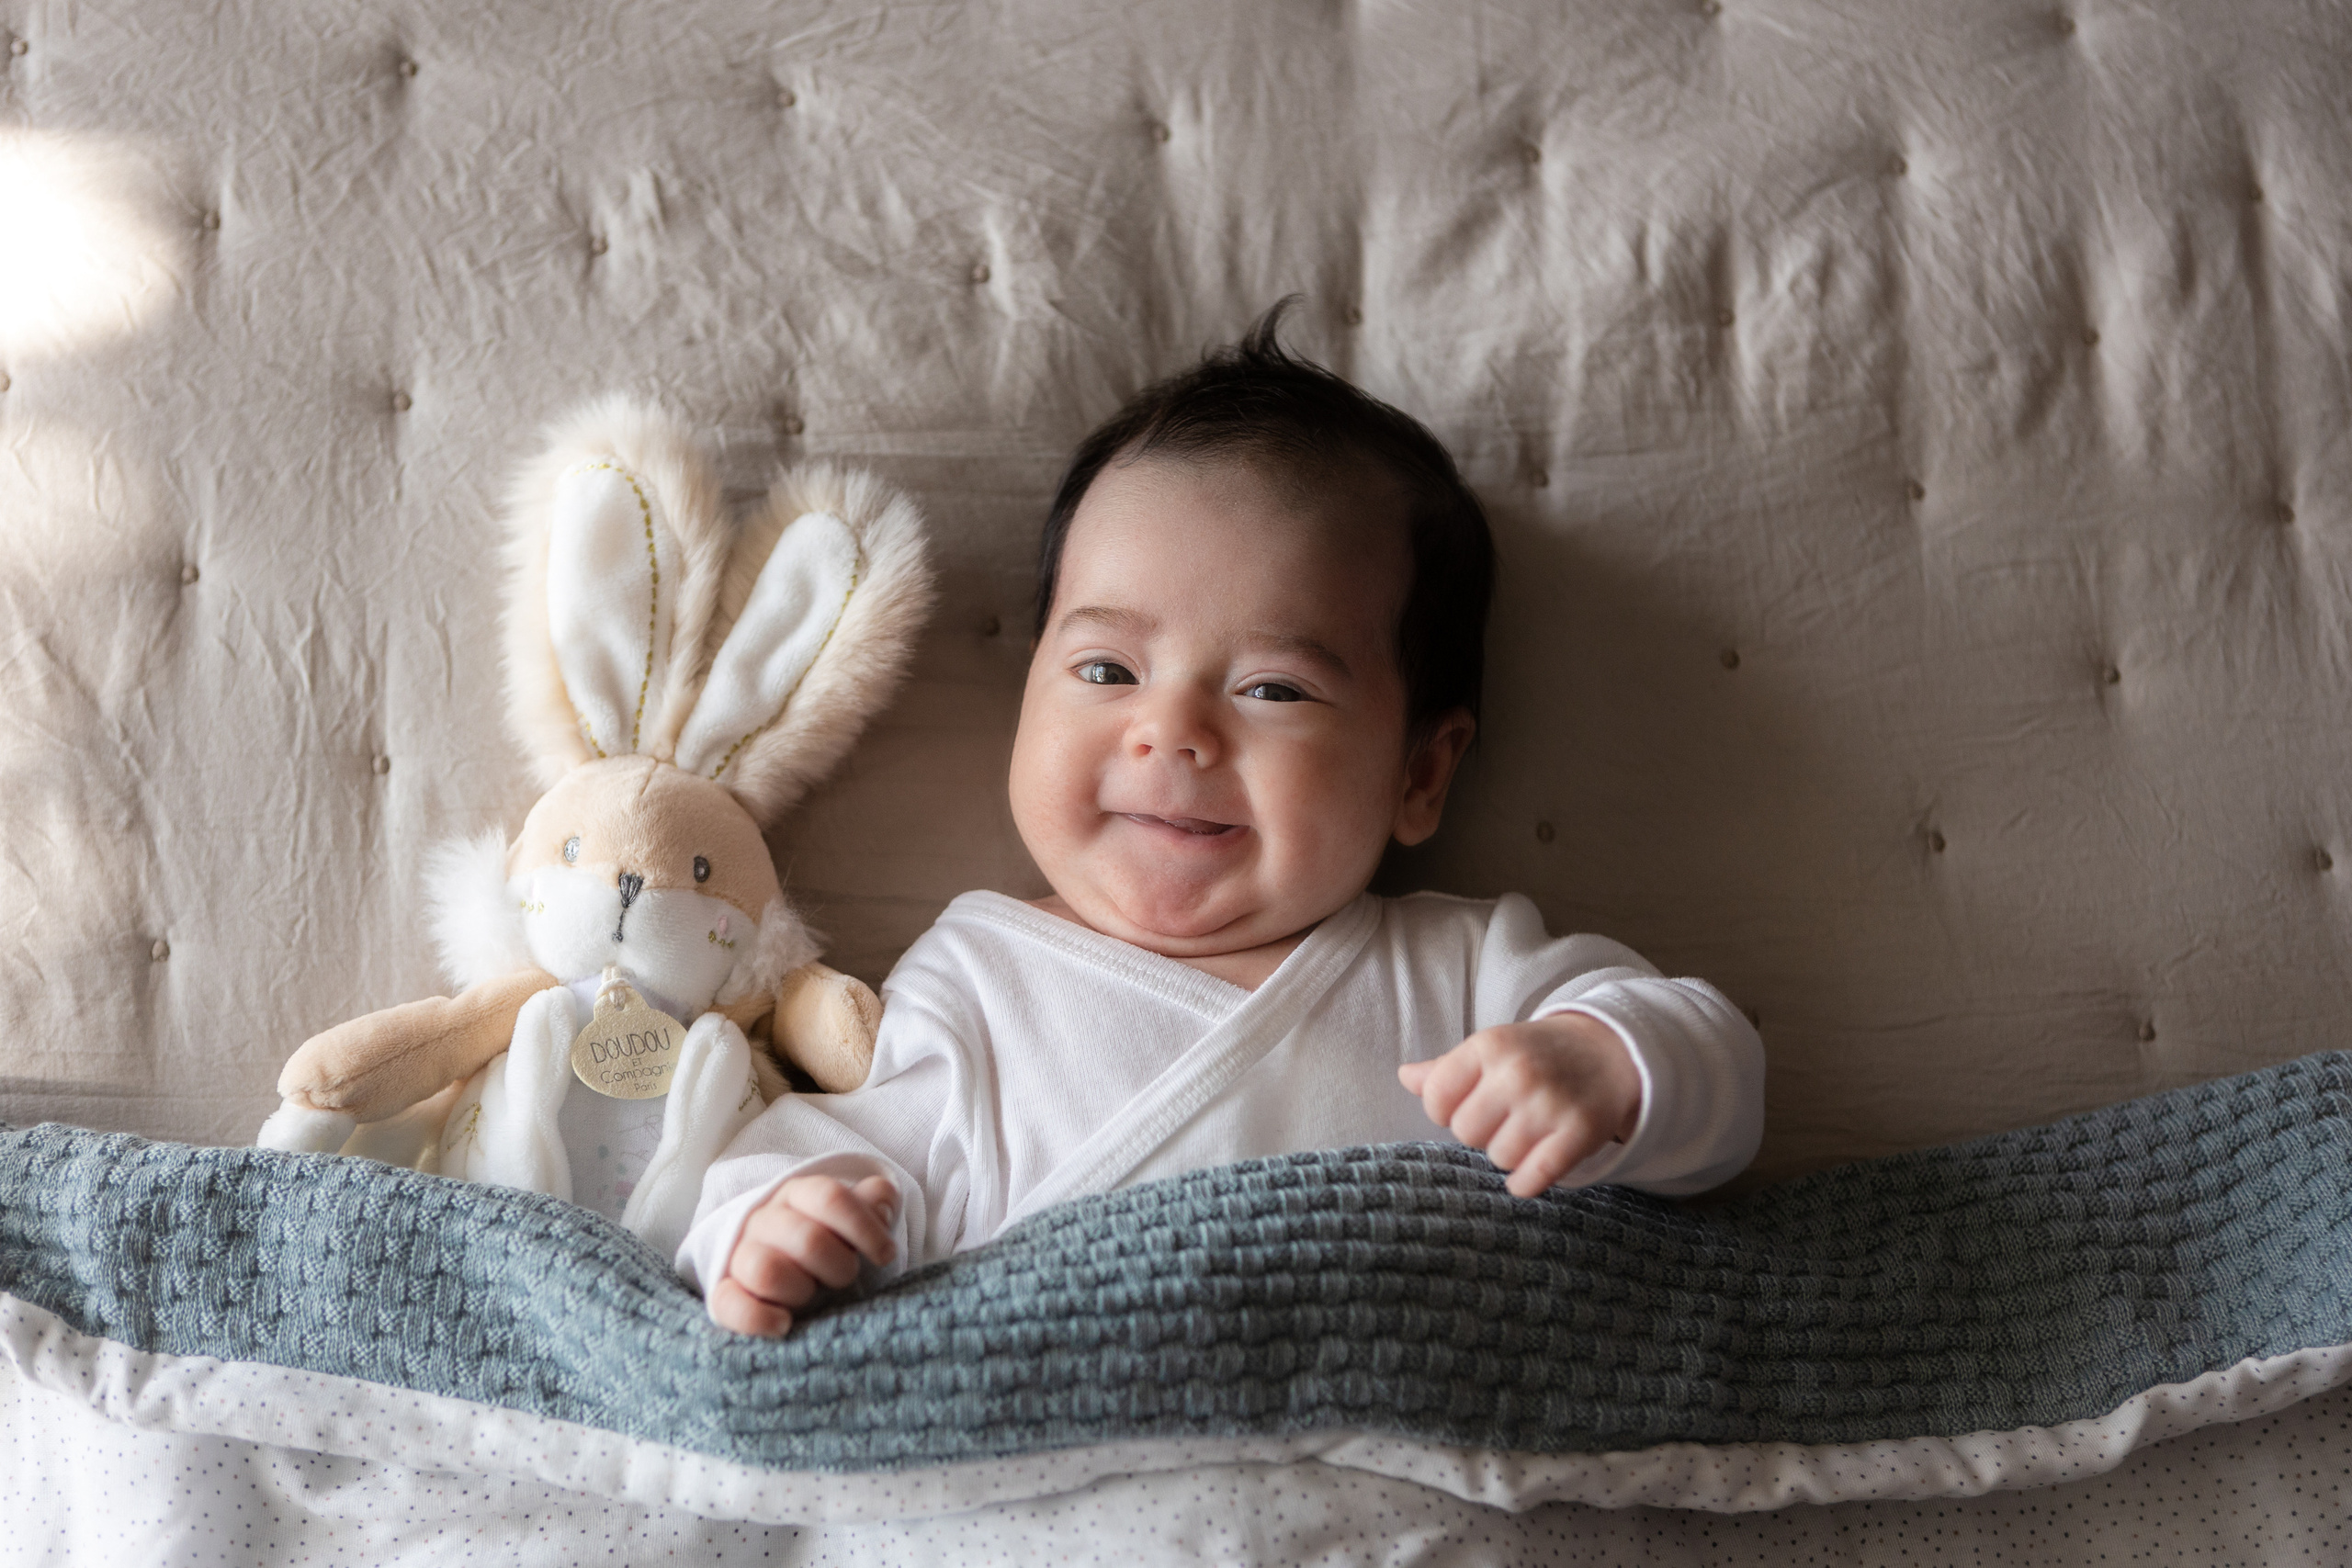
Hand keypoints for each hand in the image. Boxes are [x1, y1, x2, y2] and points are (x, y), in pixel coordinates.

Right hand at [708, 1174, 899, 1335]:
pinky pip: (728, 1303)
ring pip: (766, 1270)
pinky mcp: (723, 1295)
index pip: (830, 1197)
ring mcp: (740, 1257)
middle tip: (845, 1279)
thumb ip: (872, 1202)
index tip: (886, 1255)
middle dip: (839, 1266)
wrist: (779, 1267)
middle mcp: (764, 1220)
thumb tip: (882, 1197)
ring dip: (801, 1290)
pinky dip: (759, 1318)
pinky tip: (785, 1324)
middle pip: (808, 1239)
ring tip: (812, 1297)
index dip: (864, 1228)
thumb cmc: (825, 1243)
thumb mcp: (850, 1219)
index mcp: (797, 1195)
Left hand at [1398, 1013, 1641, 1197]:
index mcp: (1489, 1046)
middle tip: (1502, 1121)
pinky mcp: (1580, 1132)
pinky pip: (1535, 1177)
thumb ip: (1445, 1069)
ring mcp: (1550, 1103)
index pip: (1436, 1099)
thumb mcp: (1491, 1049)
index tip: (1468, 1106)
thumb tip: (1404, 1077)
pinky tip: (1528, 1173)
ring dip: (1507, 1154)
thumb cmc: (1536, 1055)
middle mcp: (1518, 1072)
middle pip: (1466, 1132)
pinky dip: (1526, 1183)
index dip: (1446, 1111)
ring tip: (1524, 1135)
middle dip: (1479, 1133)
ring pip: (1499, 1157)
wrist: (1610, 1051)